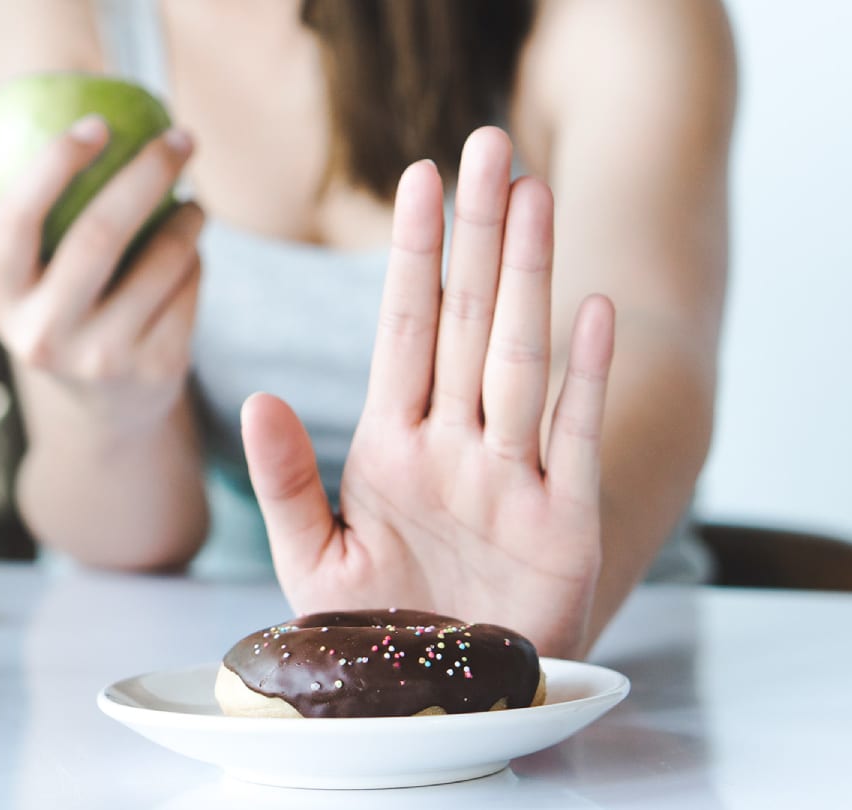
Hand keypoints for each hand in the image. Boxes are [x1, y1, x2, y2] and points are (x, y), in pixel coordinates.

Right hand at [0, 117, 203, 432]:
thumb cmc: (48, 313)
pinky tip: (192, 251)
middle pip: (99, 235)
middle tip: (178, 139)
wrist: (106, 409)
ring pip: (160, 261)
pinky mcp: (155, 370)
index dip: (54, 164)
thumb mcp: (3, 279)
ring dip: (187, 219)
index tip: (96, 124)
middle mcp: (44, 336)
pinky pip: (188, 288)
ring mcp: (101, 359)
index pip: (14, 221)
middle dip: (146, 174)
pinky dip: (196, 260)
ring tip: (191, 201)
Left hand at [241, 127, 614, 658]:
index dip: (412, 255)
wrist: (444, 703)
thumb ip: (287, 480)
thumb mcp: (314, 559)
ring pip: (519, 359)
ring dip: (527, 280)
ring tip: (534, 196)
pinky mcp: (563, 526)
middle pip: (466, 322)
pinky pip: (574, 440)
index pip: (404, 330)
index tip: (418, 179)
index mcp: (393, 447)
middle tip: (488, 145)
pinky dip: (585, 379)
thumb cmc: (381, 629)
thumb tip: (257, 396)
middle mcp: (457, 447)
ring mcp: (512, 480)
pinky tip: (594, 310)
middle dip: (476, 235)